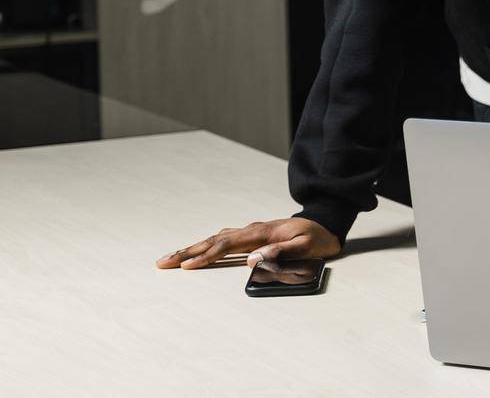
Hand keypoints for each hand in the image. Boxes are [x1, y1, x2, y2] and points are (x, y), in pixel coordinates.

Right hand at [156, 217, 340, 269]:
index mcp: (262, 233)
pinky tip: (197, 250)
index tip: (187, 266)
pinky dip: (206, 245)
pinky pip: (224, 240)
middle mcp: (252, 229)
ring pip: (216, 238)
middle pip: (214, 240)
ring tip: (172, 258)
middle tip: (163, 262)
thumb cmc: (317, 237)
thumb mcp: (306, 246)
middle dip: (187, 252)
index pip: (228, 245)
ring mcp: (251, 231)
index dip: (206, 256)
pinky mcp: (253, 235)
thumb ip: (281, 252)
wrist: (327, 222)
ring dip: (193, 248)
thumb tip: (252, 259)